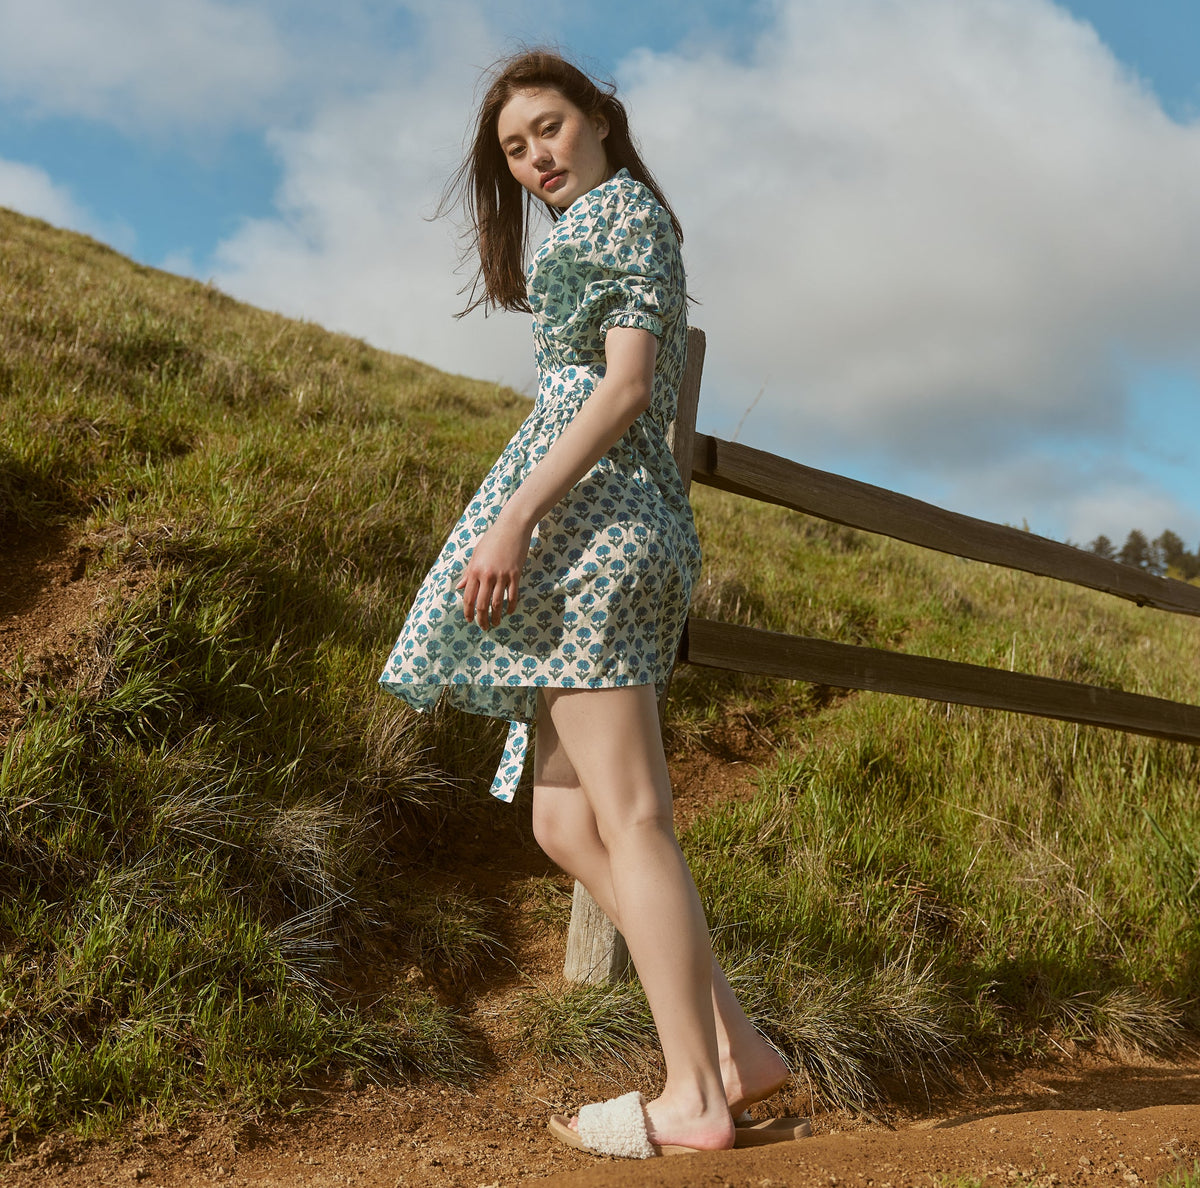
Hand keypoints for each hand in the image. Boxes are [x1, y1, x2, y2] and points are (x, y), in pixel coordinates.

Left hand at [455, 513, 530, 629]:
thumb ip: (468, 573)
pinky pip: (512, 596)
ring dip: (496, 617)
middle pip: (482, 604)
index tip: (469, 620)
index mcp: (474, 570)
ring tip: (496, 624)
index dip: (468, 612)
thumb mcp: (476, 554)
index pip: (468, 597)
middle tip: (483, 627)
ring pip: (497, 603)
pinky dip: (510, 607)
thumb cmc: (492, 539)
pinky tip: (509, 612)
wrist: (512, 527)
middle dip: (481, 619)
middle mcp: (487, 575)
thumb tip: (460, 587)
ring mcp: (502, 575)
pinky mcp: (515, 574)